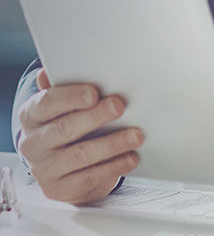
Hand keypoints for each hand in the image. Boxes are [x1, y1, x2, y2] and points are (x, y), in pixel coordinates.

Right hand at [18, 68, 143, 203]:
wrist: (60, 164)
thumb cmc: (65, 122)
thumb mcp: (63, 102)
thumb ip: (64, 85)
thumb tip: (50, 71)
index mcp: (32, 115)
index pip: (48, 103)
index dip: (71, 97)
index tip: (94, 92)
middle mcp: (33, 143)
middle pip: (66, 128)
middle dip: (96, 116)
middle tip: (119, 106)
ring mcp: (45, 169)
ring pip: (81, 155)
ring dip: (112, 143)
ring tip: (135, 135)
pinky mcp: (59, 189)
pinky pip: (89, 177)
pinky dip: (113, 167)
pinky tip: (130, 157)